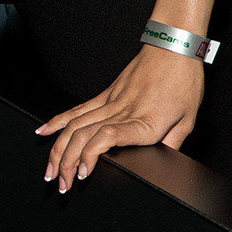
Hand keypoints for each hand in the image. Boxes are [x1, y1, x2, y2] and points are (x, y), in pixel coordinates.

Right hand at [36, 44, 204, 191]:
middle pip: (83, 137)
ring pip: (74, 126)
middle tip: (63, 184)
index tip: (83, 173)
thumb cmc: (183, 79)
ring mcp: (110, 102)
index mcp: (143, 121)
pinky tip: (43, 133)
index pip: (107, 137)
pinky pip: (77, 110)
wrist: (174, 47)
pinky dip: (57, 122)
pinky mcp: (106, 94)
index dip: (90, 155)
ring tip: (50, 171)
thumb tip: (165, 164)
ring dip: (58, 150)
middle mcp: (122, 112)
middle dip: (67, 164)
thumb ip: (173, 145)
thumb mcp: (188, 119)